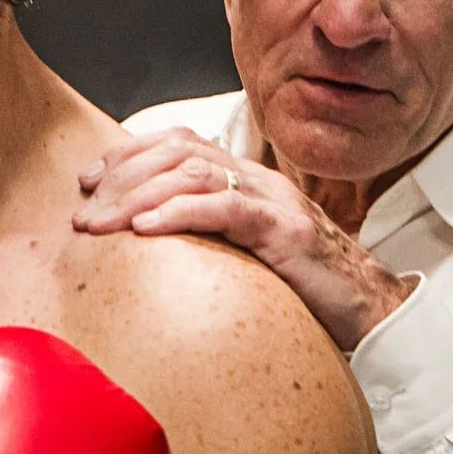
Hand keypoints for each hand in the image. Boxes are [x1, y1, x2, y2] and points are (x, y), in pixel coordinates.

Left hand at [73, 129, 412, 350]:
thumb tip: (143, 245)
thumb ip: (205, 237)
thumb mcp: (244, 253)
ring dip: (137, 195)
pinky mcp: (286, 231)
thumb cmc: (301, 288)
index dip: (128, 153)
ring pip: (194, 174)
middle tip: (83, 211)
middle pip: (177, 151)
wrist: (369, 311)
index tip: (87, 181)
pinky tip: (144, 229)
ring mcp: (274, 201)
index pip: (179, 141)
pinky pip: (225, 209)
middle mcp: (258, 179)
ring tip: (100, 224)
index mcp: (246, 178)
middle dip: (121, 176)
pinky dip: (178, 214)